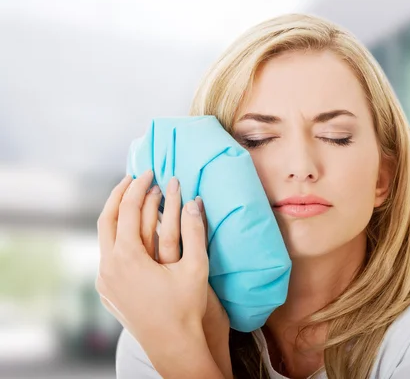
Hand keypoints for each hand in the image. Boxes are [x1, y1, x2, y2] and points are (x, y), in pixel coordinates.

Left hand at [95, 171, 230, 377]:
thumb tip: (195, 201)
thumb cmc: (186, 308)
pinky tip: (130, 234)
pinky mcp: (107, 292)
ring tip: (131, 201)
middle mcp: (108, 267)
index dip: (139, 187)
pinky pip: (107, 255)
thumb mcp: (195, 266)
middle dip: (120, 194)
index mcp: (127, 257)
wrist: (173, 345)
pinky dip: (117, 237)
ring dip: (117, 216)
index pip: (127, 209)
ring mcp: (104, 281)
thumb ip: (195, 230)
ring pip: (104, 238)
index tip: (150, 172)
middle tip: (135, 177)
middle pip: (106, 218)